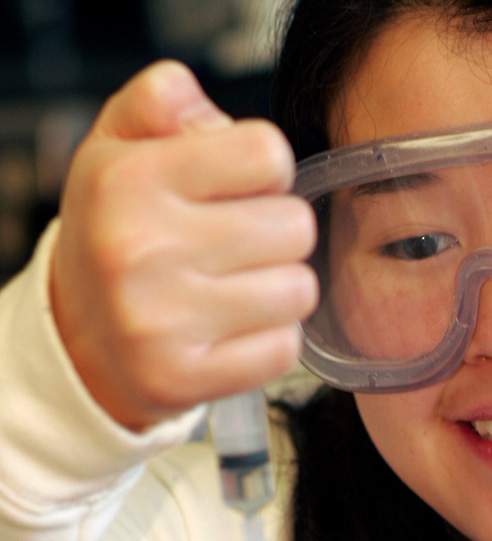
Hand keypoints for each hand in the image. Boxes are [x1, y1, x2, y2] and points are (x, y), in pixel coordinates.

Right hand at [50, 60, 317, 429]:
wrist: (78, 337)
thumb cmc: (117, 233)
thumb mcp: (120, 149)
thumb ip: (160, 101)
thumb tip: (191, 95)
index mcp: (128, 181)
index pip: (268, 153)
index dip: (264, 169)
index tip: (238, 187)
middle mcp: (139, 250)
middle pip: (296, 225)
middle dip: (277, 232)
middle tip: (235, 245)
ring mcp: (159, 323)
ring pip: (299, 290)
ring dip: (279, 288)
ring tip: (234, 287)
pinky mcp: (182, 379)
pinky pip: (285, 349)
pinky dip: (269, 340)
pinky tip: (231, 330)